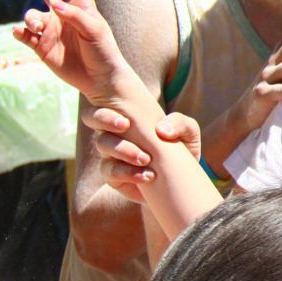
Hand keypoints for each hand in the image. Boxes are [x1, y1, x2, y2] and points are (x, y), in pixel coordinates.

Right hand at [12, 0, 130, 103]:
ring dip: (30, 17)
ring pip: (32, 14)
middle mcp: (63, 13)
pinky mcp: (41, 45)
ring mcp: (51, 28)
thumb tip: (52, 4)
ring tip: (36, 25)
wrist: (99, 79)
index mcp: (82, 5)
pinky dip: (20, 31)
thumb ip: (76, 16)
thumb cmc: (104, 52)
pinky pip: (23, 34)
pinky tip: (21, 31)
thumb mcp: (95, 31)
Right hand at [85, 108, 202, 203]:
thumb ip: (180, 123)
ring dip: (122, 149)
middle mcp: (114, 131)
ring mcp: (111, 153)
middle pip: (93, 118)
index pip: (107, 102)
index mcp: (128, 115)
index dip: (105, 104)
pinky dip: (127, 173)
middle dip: (105, 119)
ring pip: (102, 144)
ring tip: (146, 158)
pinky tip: (147, 176)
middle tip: (125, 125)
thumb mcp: (188, 132)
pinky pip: (109, 172)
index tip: (126, 120)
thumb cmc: (182, 147)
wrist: (181, 178)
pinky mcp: (113, 176)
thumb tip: (161, 129)